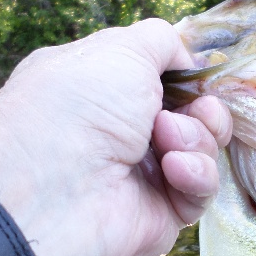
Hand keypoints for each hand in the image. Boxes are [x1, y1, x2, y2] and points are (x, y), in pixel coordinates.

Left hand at [0, 19, 231, 255]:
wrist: (52, 188)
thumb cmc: (78, 107)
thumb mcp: (120, 49)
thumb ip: (161, 42)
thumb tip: (186, 59)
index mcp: (105, 92)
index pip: (164, 82)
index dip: (187, 79)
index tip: (196, 77)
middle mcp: (124, 134)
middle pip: (193, 117)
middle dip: (203, 109)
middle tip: (195, 110)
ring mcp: (145, 175)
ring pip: (204, 151)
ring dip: (195, 138)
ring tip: (166, 139)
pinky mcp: (163, 213)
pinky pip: (201, 189)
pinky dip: (195, 174)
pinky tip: (173, 169)